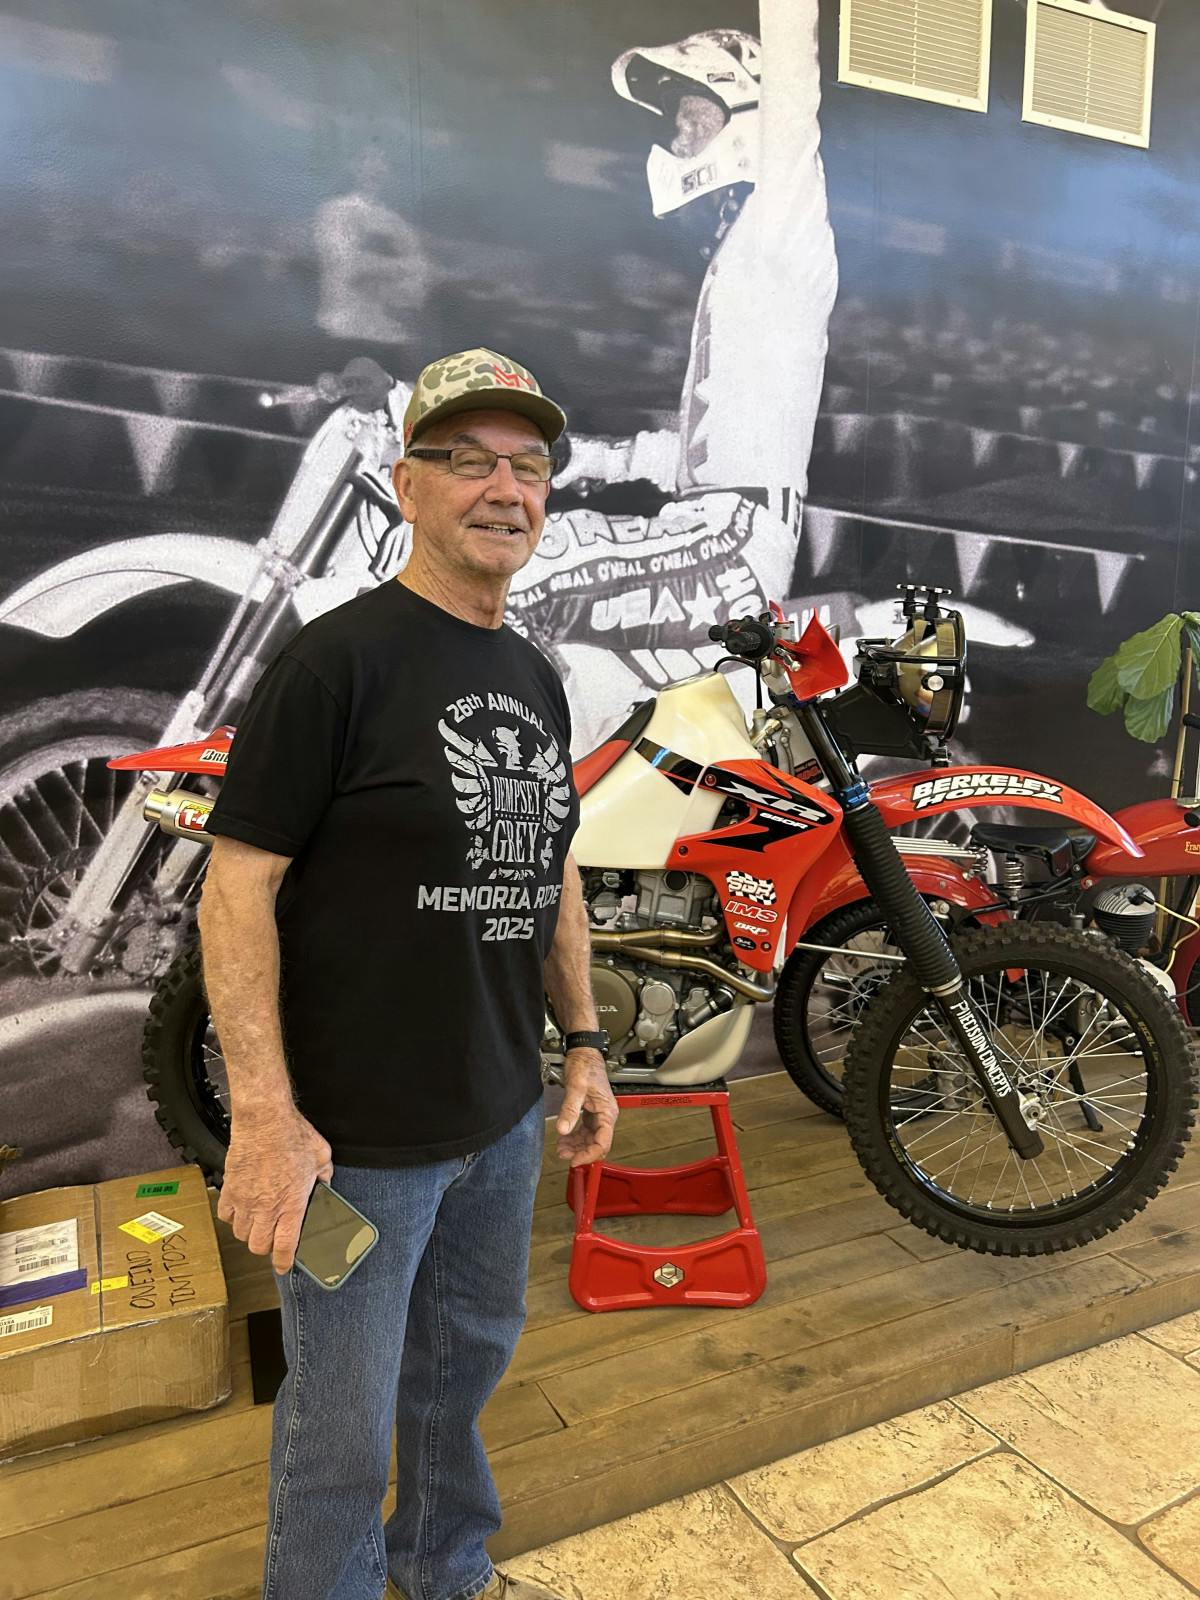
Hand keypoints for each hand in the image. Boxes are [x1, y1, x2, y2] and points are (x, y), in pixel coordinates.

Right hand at [216, 1108, 333, 1273]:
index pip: (285, 1246)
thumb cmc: (293, 1135)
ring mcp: (245, 1199)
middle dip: (267, 1247)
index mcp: (291, 1204)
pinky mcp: (230, 1188)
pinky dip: (232, 1217)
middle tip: (273, 1238)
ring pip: (240, 1233)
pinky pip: (225, 1214)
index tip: (284, 1266)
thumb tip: (326, 1183)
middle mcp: (266, 1207)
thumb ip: (324, 1176)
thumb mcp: (321, 1157)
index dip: (284, 1262)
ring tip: (258, 1223)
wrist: (264, 1119)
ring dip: (249, 1233)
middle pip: (258, 1246)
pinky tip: (241, 1208)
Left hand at [555, 1048, 618, 1166]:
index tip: (575, 1160)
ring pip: (589, 1138)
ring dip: (576, 1146)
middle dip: (580, 1151)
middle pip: (596, 1143)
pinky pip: (584, 1130)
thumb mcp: (576, 1088)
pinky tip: (563, 1139)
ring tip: (561, 1149)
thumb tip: (563, 1129)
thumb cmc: (585, 1066)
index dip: (589, 1154)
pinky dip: (574, 1137)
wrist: (583, 1053)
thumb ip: (569, 1110)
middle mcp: (605, 1115)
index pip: (603, 1142)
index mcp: (607, 1112)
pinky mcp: (590, 1112)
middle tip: (564, 1155)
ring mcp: (598, 1115)